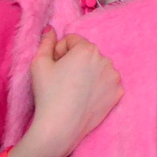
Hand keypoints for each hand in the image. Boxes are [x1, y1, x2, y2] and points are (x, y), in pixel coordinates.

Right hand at [20, 29, 122, 156]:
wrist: (60, 127)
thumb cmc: (48, 94)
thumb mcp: (38, 64)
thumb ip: (45, 42)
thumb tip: (51, 29)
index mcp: (87, 49)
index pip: (72, 40)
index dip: (59, 52)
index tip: (54, 67)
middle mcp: (105, 59)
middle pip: (87, 53)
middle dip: (75, 61)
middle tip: (63, 80)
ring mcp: (114, 77)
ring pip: (98, 67)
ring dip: (88, 73)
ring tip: (74, 90)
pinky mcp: (118, 93)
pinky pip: (106, 83)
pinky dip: (98, 87)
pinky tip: (85, 98)